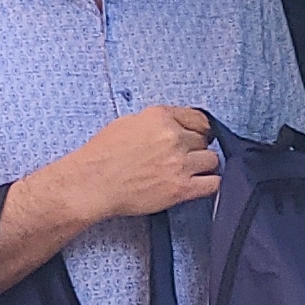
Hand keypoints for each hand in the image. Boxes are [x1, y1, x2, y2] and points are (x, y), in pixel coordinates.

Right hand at [57, 104, 221, 222]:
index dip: (199, 129)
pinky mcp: (181, 188)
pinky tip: (198, 185)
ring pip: (212, 160)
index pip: (199, 118)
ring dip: (203, 166)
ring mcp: (179, 163)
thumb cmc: (102, 156)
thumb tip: (172, 126)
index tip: (198, 136)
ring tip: (187, 172)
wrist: (92, 184)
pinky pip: (213, 184)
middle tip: (183, 158)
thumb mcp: (127, 123)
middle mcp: (173, 137)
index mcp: (160, 117)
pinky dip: (210, 184)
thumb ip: (156, 122)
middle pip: (205, 140)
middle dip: (196, 148)